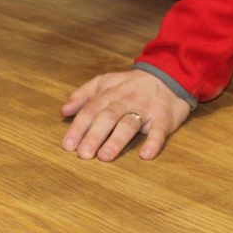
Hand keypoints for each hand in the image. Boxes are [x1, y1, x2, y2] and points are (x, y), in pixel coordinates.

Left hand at [61, 69, 191, 160]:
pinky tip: (146, 155)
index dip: (78, 128)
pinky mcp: (163, 118)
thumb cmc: (130, 85)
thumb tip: (64, 110)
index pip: (90, 111)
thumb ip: (83, 95)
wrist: (168, 76)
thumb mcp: (105, 82)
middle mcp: (125, 101)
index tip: (68, 145)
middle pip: (107, 118)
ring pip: (129, 124)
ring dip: (116, 140)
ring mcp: (145, 109)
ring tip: (105, 156)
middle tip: (83, 154)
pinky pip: (159, 131)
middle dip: (94, 136)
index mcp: (109, 94)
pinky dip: (153, 142)